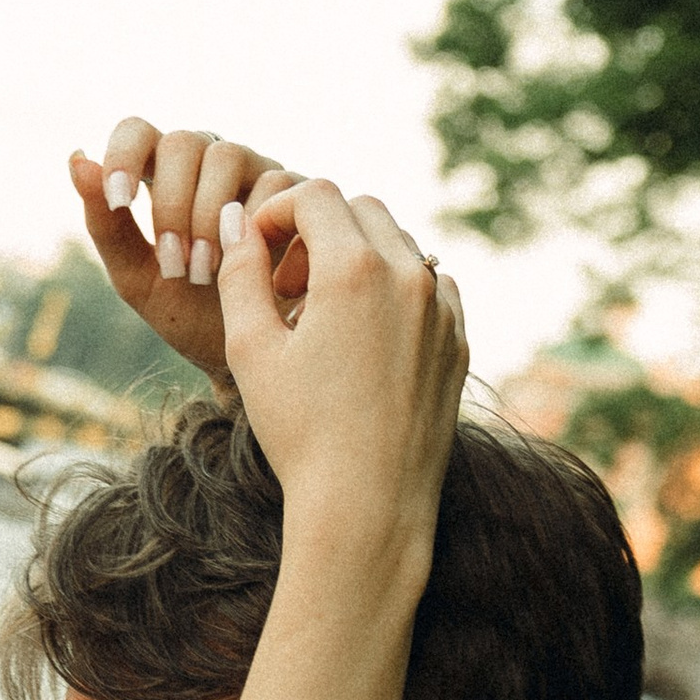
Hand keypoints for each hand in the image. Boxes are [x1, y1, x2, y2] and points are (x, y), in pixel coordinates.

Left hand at [69, 121, 305, 388]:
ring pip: (228, 155)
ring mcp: (257, 172)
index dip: (124, 154)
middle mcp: (211, 163)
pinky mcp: (299, 193)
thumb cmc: (187, 315)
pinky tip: (251, 270)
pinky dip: (256, 228)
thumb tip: (77, 158)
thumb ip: (107, 224)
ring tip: (207, 275)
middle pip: (185, 141)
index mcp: (164, 176)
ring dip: (209, 217)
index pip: (138, 130)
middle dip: (172, 204)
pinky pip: (276, 184)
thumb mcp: (137, 279)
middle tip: (174, 265)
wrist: (249, 356)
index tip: (119, 200)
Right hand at [215, 181, 465, 532]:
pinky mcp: (459, 340)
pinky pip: (431, 286)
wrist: (369, 505)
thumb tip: (239, 224)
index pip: (315, 194)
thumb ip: (239, 274)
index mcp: (354, 268)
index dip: (277, 212)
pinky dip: (397, 291)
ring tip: (324, 314)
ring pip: (400, 245)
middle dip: (319, 230)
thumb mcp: (250, 350)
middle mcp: (409, 275)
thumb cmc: (301, 433)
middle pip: (361, 209)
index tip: (258, 251)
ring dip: (359, 258)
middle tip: (288, 284)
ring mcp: (442, 308)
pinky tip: (366, 339)